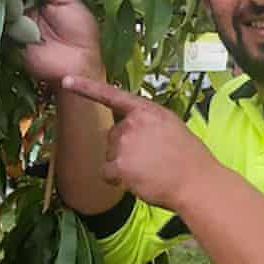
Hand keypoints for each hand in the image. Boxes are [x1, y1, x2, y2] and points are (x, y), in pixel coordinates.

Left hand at [60, 75, 217, 209]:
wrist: (197, 182)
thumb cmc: (188, 158)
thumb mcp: (170, 126)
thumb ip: (147, 121)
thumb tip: (130, 126)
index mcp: (147, 110)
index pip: (111, 95)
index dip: (86, 87)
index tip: (66, 80)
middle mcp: (133, 123)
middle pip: (113, 135)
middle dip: (125, 148)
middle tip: (152, 159)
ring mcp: (125, 143)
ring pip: (111, 155)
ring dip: (124, 165)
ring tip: (150, 170)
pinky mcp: (120, 165)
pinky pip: (108, 173)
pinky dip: (118, 181)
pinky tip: (139, 181)